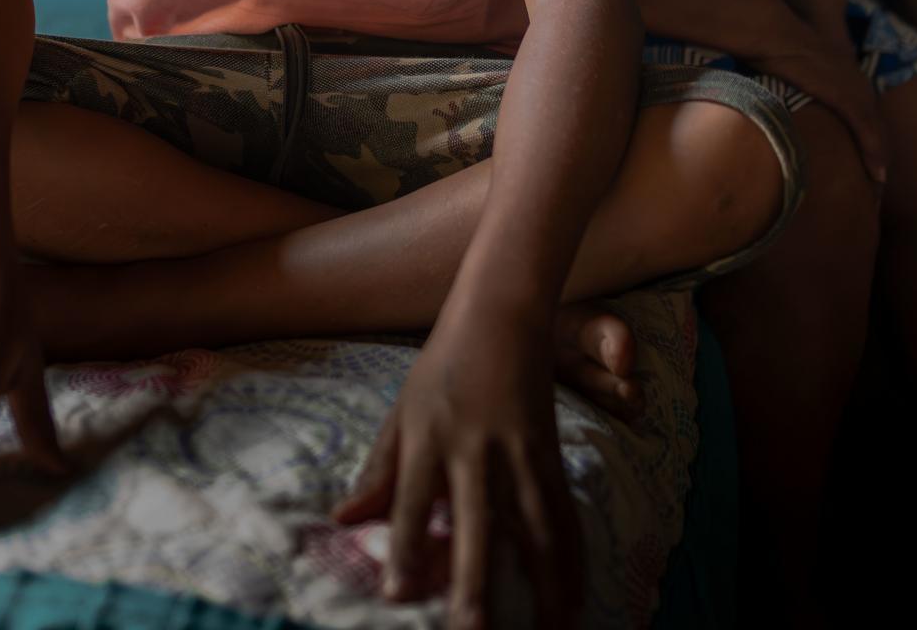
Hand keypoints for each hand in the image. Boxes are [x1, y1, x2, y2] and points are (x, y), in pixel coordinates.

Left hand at [335, 307, 579, 628]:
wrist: (503, 315)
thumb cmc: (442, 367)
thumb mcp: (400, 413)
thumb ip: (378, 472)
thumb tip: (343, 522)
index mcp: (427, 438)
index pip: (413, 502)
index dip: (406, 549)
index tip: (399, 597)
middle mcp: (475, 450)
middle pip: (477, 525)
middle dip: (476, 584)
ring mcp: (519, 454)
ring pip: (534, 529)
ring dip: (542, 587)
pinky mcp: (551, 456)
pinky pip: (564, 516)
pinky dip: (572, 562)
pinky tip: (574, 600)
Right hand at [756, 40, 886, 186]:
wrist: (773, 35)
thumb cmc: (774, 54)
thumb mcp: (791, 80)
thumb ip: (795, 97)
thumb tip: (776, 120)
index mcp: (848, 83)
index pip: (868, 123)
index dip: (870, 149)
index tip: (869, 176)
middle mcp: (859, 86)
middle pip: (879, 132)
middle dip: (880, 162)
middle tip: (878, 194)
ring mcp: (855, 90)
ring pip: (878, 135)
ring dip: (881, 164)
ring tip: (879, 192)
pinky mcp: (847, 96)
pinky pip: (867, 130)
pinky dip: (874, 153)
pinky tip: (878, 175)